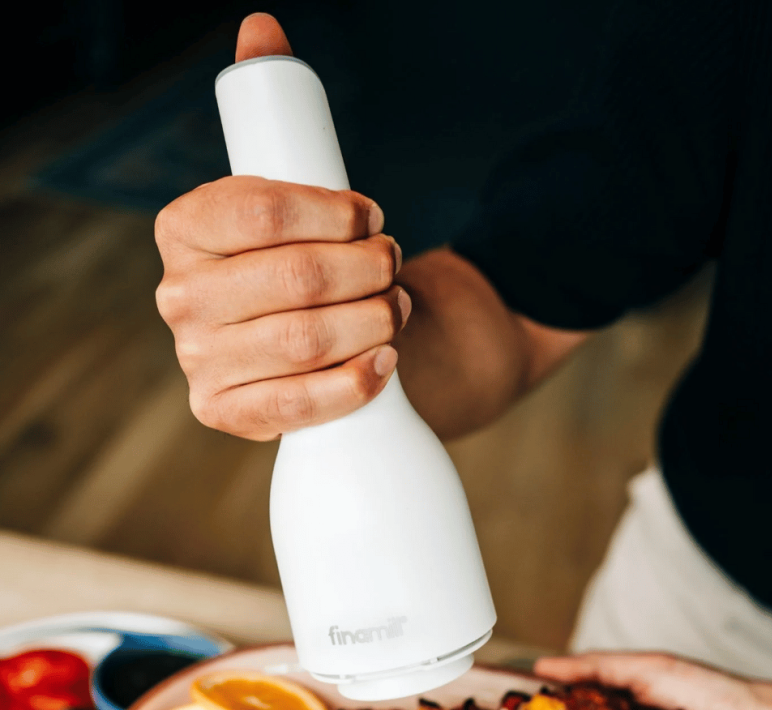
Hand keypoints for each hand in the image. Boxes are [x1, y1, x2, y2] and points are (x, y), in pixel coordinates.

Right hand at [155, 13, 409, 439]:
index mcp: (185, 229)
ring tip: (395, 308)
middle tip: (393, 267)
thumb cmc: (310, 257)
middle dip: (367, 270)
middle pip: (294, 278)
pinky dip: (356, 382)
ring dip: (374, 320)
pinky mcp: (226, 413)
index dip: (333, 214)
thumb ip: (275, 113)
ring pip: (306, 339)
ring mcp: (199, 361)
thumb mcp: (293, 191)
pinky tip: (383, 361)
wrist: (318, 334)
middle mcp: (180, 297)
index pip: (259, 209)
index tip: (372, 218)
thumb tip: (260, 26)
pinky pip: (298, 404)